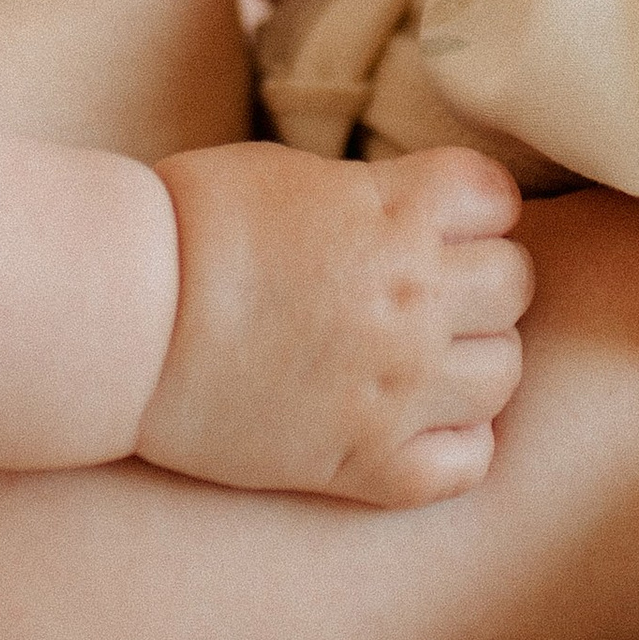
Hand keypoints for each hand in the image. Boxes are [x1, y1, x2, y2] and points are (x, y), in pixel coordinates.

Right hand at [140, 138, 531, 504]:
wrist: (123, 320)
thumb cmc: (189, 229)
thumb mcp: (294, 175)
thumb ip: (372, 197)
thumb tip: (409, 214)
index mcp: (398, 217)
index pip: (498, 199)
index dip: (468, 207)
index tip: (434, 219)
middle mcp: (415, 302)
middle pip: (515, 284)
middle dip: (478, 279)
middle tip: (424, 288)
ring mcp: (397, 389)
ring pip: (505, 374)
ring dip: (473, 359)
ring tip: (419, 356)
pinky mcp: (365, 464)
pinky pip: (469, 462)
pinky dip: (456, 443)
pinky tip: (411, 421)